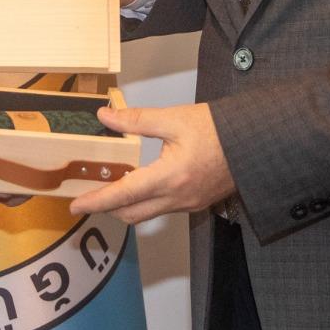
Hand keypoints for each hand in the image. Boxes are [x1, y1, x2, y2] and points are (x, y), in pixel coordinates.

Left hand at [68, 103, 233, 222]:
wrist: (254, 143)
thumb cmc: (218, 129)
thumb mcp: (173, 118)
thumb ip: (136, 120)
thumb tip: (105, 116)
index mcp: (169, 178)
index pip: (123, 195)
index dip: (97, 201)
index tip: (76, 204)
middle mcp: (177, 198)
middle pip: (131, 213)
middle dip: (107, 207)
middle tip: (88, 195)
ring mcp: (188, 204)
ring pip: (147, 213)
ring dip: (126, 205)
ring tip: (109, 187)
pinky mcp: (195, 203)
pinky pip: (163, 209)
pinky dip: (145, 202)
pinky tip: (139, 185)